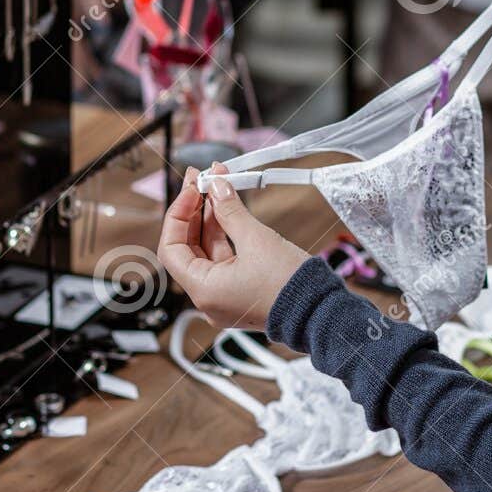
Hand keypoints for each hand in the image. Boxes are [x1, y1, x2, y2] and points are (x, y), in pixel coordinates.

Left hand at [157, 164, 308, 329]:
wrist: (321, 312)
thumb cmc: (290, 287)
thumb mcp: (257, 240)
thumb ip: (230, 211)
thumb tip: (217, 188)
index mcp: (204, 291)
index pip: (171, 248)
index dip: (178, 214)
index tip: (191, 189)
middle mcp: (208, 298)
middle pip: (188, 248)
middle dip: (195, 211)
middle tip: (202, 179)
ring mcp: (224, 297)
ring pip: (207, 251)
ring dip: (211, 218)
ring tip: (218, 186)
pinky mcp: (240, 292)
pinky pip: (224, 260)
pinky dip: (225, 235)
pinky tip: (229, 209)